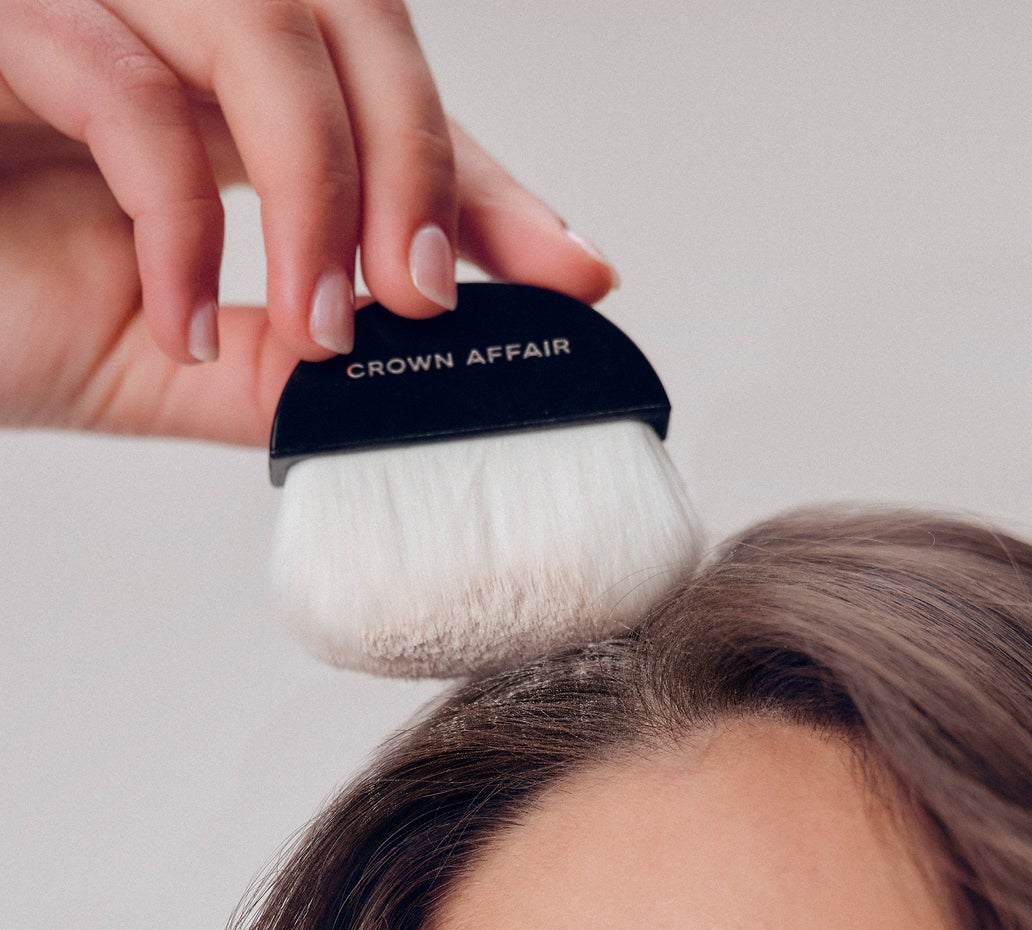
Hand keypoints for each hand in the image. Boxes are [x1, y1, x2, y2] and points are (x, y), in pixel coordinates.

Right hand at [0, 0, 616, 444]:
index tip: (577, 271)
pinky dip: (177, 219)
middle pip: (353, 22)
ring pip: (259, 27)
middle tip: (437, 295)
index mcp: (218, 91)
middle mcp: (163, 20)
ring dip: (323, 190)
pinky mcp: (2, 19)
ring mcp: (80, 0)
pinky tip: (182, 322)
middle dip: (422, 161)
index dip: (487, 182)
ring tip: (333, 322)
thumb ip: (292, 363)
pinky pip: (123, 87)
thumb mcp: (172, 356)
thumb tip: (419, 390)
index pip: (388, 104)